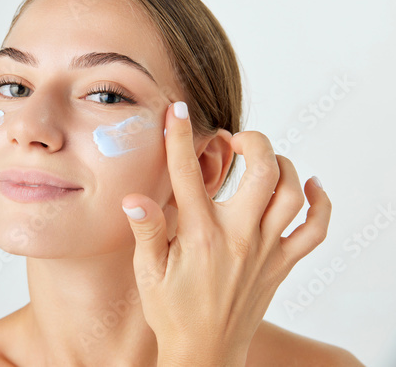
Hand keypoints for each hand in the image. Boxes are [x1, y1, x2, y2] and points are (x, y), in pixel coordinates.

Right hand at [120, 101, 331, 364]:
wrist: (205, 352)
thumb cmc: (172, 312)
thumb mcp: (148, 272)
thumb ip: (147, 231)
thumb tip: (134, 198)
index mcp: (199, 235)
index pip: (188, 174)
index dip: (180, 137)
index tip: (177, 111)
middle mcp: (238, 238)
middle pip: (262, 171)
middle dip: (251, 142)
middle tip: (232, 139)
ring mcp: (265, 250)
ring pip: (291, 193)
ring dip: (281, 165)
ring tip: (261, 159)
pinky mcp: (281, 265)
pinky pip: (314, 229)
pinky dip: (319, 202)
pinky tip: (309, 185)